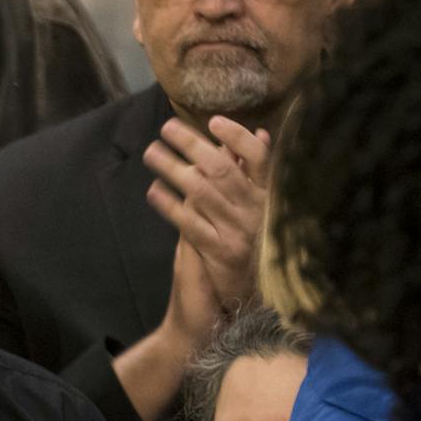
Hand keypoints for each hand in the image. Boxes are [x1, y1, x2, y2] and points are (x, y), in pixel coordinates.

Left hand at [144, 116, 269, 311]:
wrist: (249, 299)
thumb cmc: (254, 245)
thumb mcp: (260, 208)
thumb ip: (256, 173)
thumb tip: (259, 135)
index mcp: (268, 197)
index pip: (260, 159)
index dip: (238, 138)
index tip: (214, 121)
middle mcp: (256, 212)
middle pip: (222, 170)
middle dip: (192, 145)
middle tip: (167, 128)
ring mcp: (238, 232)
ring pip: (201, 191)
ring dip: (172, 168)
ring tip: (152, 153)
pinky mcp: (220, 252)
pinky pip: (190, 223)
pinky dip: (169, 204)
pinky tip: (154, 191)